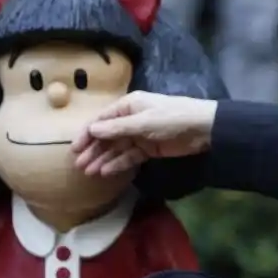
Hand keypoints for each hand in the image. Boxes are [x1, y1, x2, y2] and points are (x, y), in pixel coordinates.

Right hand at [71, 91, 217, 175]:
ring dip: (103, 159)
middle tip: (79, 165)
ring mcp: (140, 135)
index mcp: (128, 106)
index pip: (102, 120)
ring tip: (89, 172)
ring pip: (117, 148)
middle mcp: (131, 119)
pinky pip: (130, 156)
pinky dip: (119, 164)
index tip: (74, 149)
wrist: (203, 128)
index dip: (87, 134)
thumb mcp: (143, 122)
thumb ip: (117, 128)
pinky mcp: (149, 148)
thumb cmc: (171, 117)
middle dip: (93, 149)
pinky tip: (106, 172)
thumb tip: (92, 130)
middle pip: (107, 135)